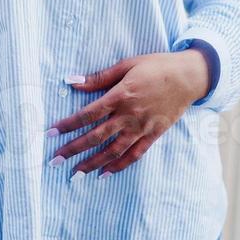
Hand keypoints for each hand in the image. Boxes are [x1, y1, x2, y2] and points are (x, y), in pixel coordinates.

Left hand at [47, 50, 210, 176]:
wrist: (188, 76)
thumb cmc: (156, 66)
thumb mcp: (126, 65)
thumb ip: (99, 77)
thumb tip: (72, 81)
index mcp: (120, 96)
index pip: (87, 114)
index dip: (67, 125)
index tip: (50, 133)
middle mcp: (129, 115)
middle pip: (96, 136)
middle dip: (73, 150)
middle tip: (54, 160)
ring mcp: (142, 128)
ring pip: (113, 151)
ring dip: (92, 163)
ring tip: (75, 174)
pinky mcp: (154, 135)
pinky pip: (134, 154)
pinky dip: (119, 166)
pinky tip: (105, 174)